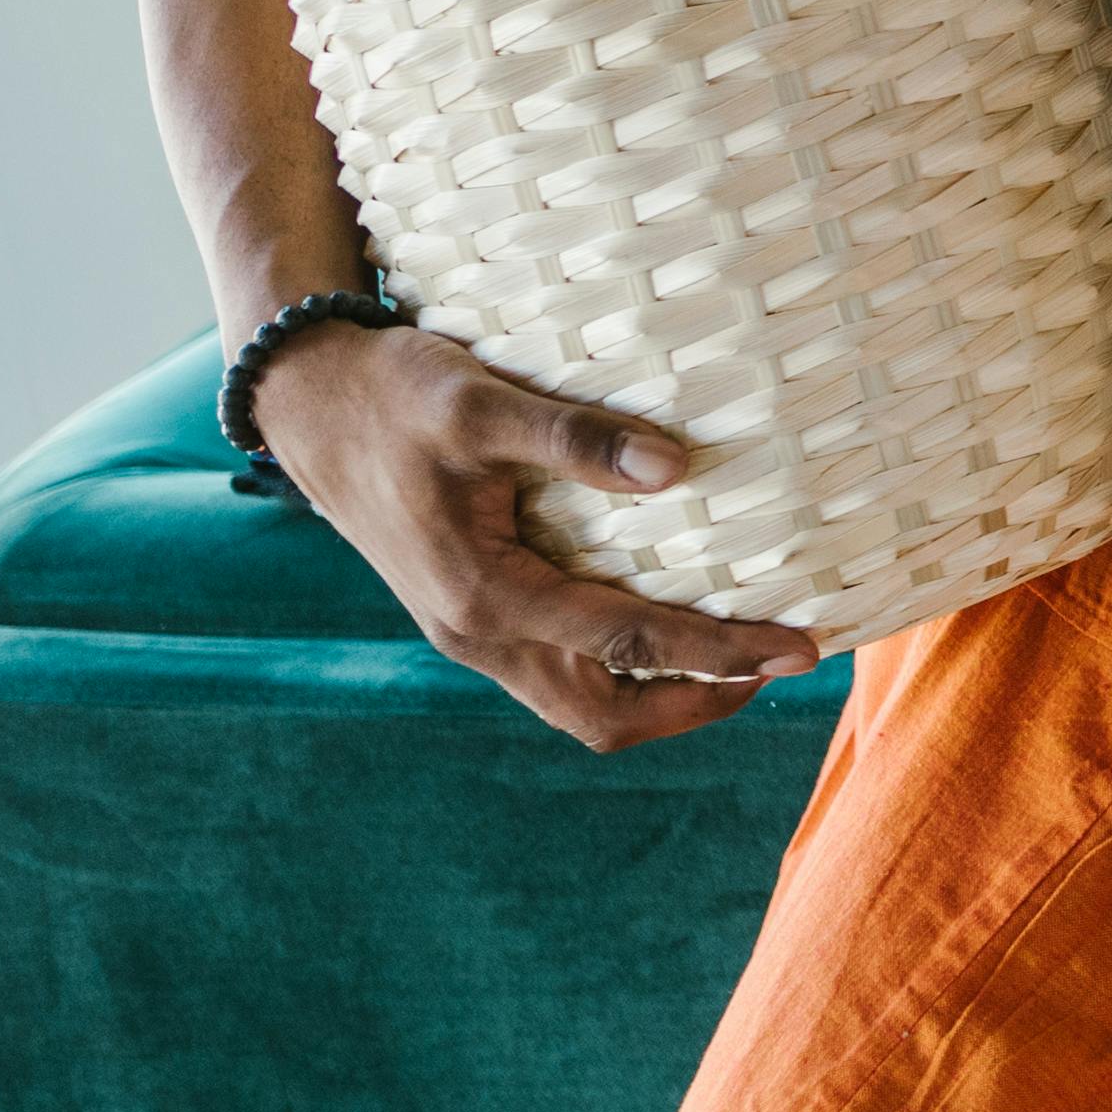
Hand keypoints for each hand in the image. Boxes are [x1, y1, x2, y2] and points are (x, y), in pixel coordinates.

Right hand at [249, 315, 816, 751]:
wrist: (310, 406)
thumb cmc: (392, 395)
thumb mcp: (479, 401)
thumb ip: (574, 438)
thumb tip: (676, 468)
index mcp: (484, 595)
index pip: (629, 644)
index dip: (720, 653)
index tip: (801, 647)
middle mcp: (476, 634)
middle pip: (604, 716)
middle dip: (699, 705)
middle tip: (780, 664)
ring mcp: (472, 632)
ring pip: (581, 704)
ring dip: (664, 695)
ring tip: (741, 658)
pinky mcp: (473, 614)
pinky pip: (561, 672)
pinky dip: (625, 669)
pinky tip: (669, 625)